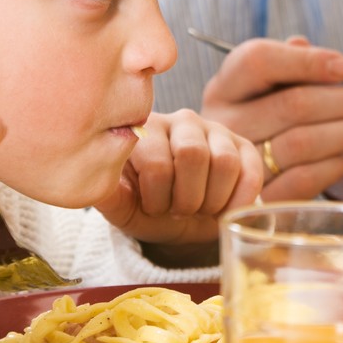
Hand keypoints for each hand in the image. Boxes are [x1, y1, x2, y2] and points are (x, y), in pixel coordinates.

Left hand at [94, 109, 260, 259]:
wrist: (177, 221)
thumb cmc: (145, 209)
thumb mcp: (121, 206)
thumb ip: (107, 192)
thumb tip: (91, 179)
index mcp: (144, 130)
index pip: (157, 162)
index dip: (158, 197)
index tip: (153, 209)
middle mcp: (179, 121)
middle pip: (193, 155)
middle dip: (186, 198)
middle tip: (179, 211)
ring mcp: (214, 130)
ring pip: (224, 162)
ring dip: (212, 200)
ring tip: (199, 209)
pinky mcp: (242, 145)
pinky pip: (250, 169)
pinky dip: (240, 199)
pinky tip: (225, 210)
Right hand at [198, 36, 342, 198]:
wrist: (227, 179)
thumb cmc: (262, 121)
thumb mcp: (266, 89)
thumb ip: (296, 67)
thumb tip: (338, 66)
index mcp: (225, 87)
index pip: (258, 60)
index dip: (307, 61)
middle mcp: (225, 124)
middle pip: (292, 104)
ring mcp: (238, 164)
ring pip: (303, 143)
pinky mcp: (256, 200)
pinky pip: (302, 180)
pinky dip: (333, 166)